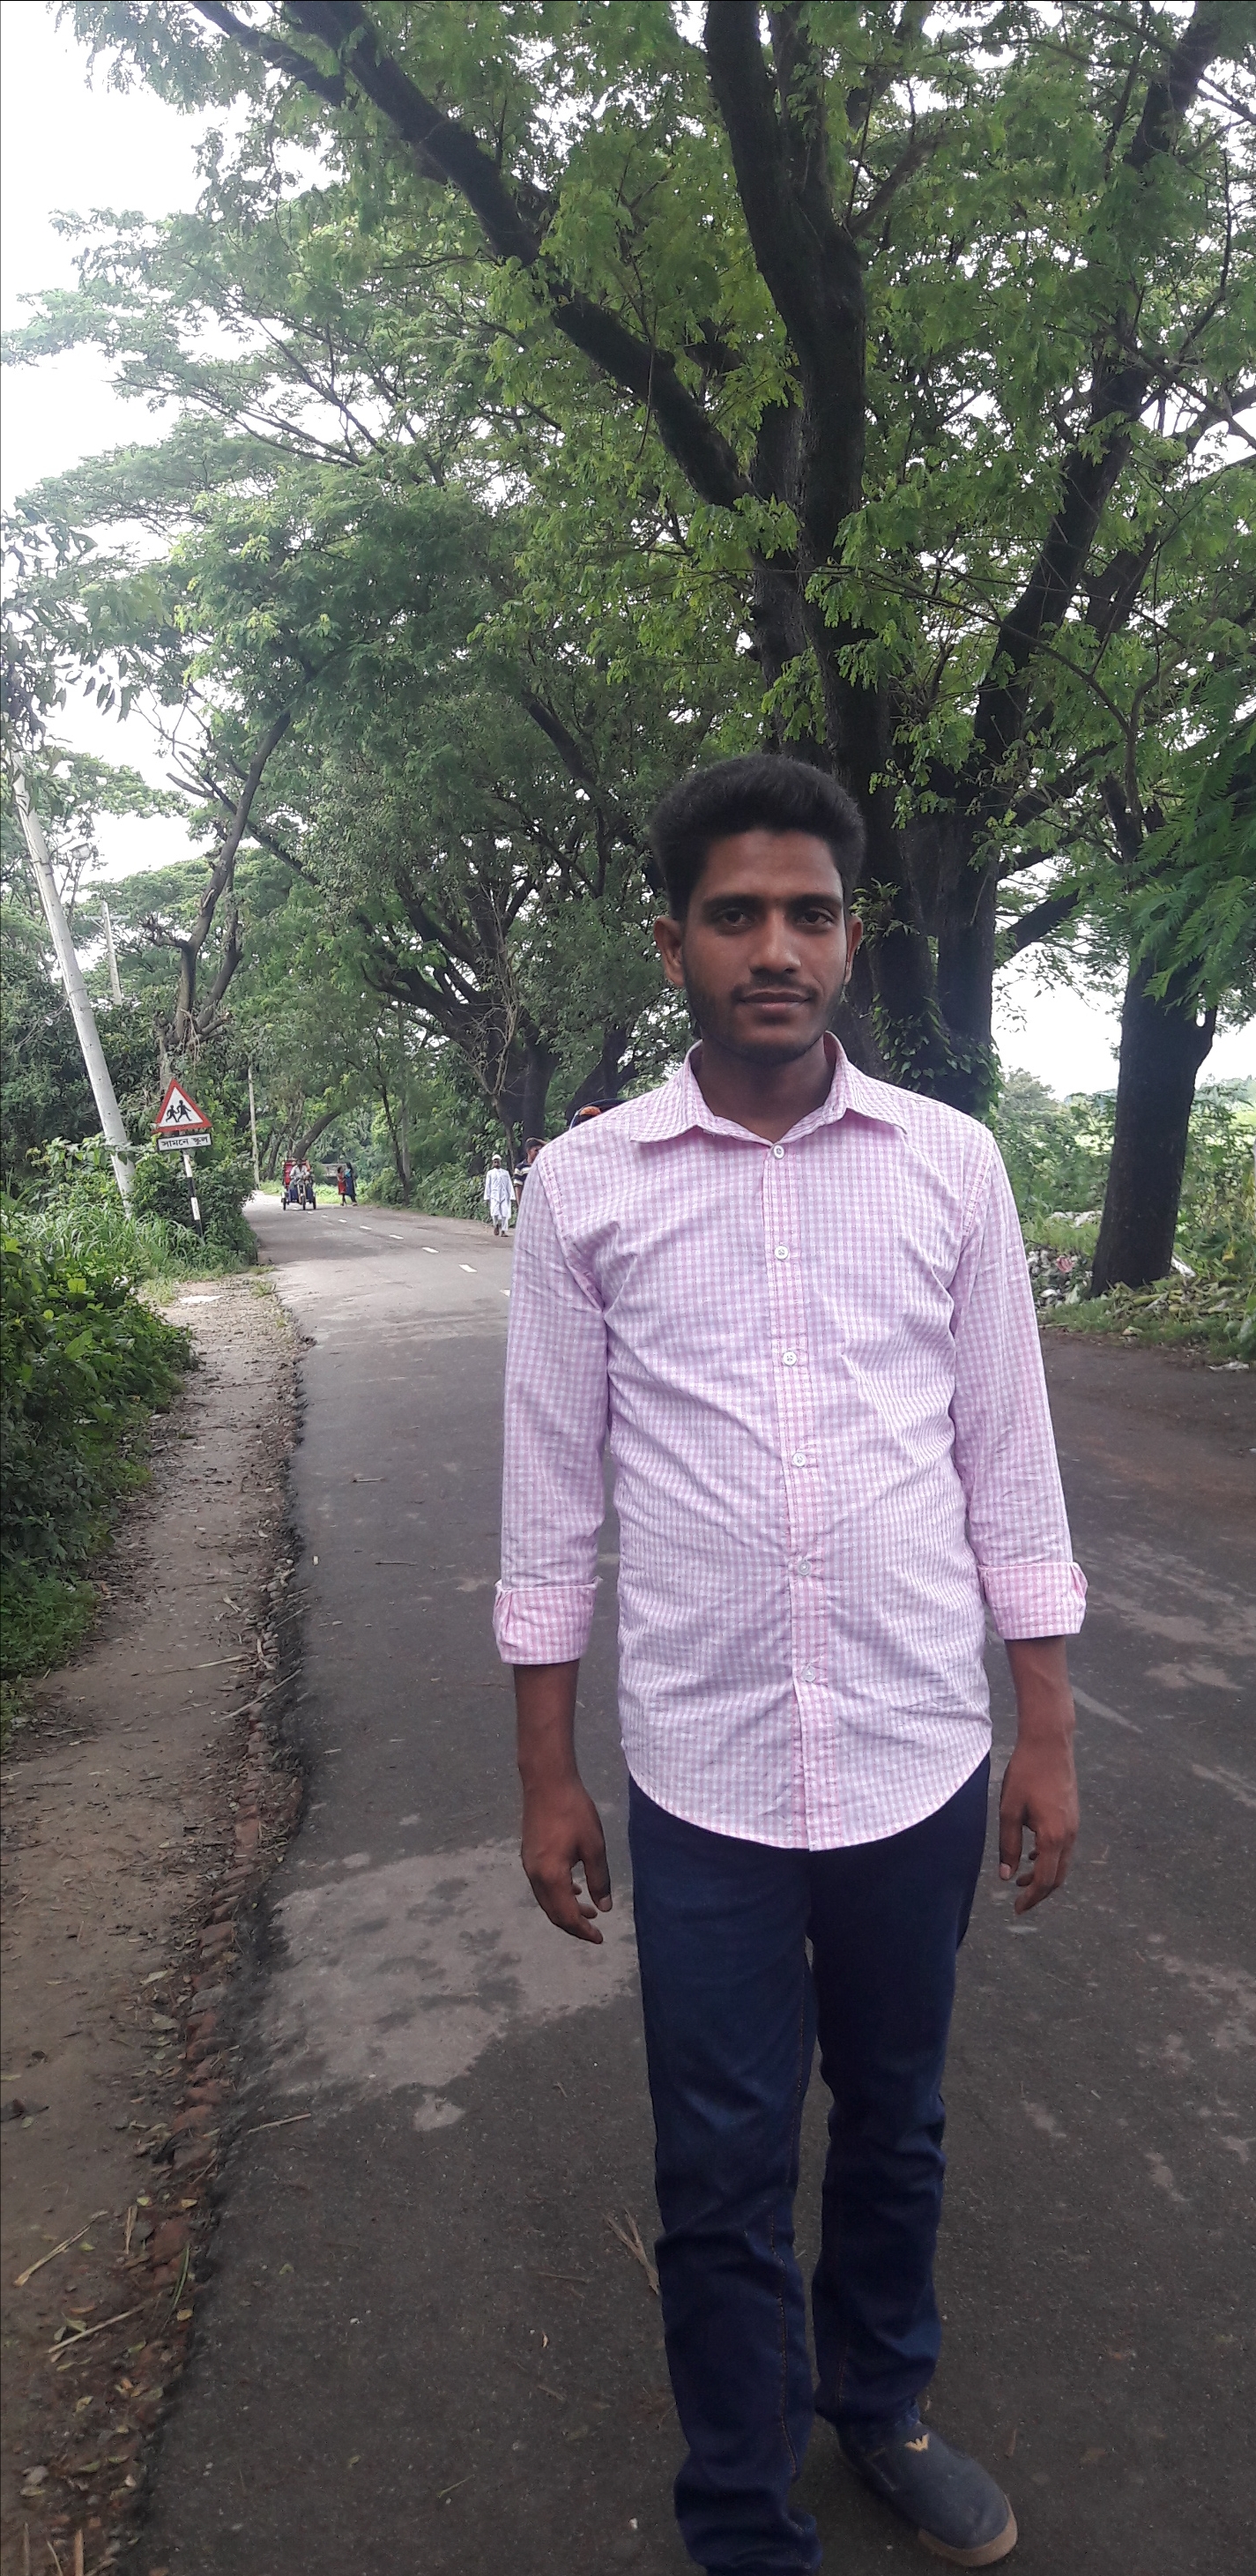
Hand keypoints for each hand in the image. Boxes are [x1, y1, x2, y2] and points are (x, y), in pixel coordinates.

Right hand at [522, 1777, 611, 1942]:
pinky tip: (574, 1889)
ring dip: (566, 1910)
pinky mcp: (528, 1855)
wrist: (547, 1782)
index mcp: (551, 1876)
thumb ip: (599, 1879)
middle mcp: (534, 1875)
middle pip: (553, 1912)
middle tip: (595, 1931)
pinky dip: (558, 1895)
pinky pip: (542, 1886)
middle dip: (574, 1925)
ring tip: (589, 1912)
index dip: (583, 1931)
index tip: (599, 1938)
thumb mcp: (594, 1846)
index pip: (566, 1915)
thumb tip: (604, 1908)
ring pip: (546, 1900)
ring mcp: (528, 1865)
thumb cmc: (574, 1811)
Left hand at [998, 1738, 1078, 1913]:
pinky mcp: (1073, 1816)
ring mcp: (1074, 1826)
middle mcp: (1069, 1835)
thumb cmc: (1025, 1774)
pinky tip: (1032, 1854)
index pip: (1045, 1880)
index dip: (1031, 1898)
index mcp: (1053, 1837)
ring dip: (1044, 1876)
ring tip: (1022, 1879)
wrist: (1049, 1745)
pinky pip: (1064, 1848)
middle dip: (1039, 1892)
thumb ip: (1008, 1846)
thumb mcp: (1009, 1811)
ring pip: (1062, 1863)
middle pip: (1058, 1877)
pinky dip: (1050, 1859)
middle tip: (1019, 1900)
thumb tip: (1006, 1876)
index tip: (1016, 1908)